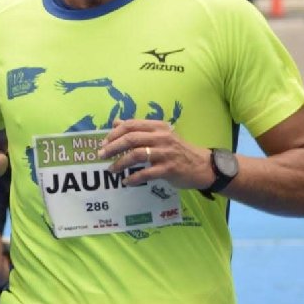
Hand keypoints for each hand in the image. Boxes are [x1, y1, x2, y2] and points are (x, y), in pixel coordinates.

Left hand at [98, 118, 212, 189]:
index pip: (131, 125)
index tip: (103, 142)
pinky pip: (146, 173)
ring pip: (137, 155)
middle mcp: (161, 137)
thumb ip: (139, 129)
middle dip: (113, 147)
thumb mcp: (160, 135)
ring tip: (111, 170)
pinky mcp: (169, 169)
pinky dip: (134, 178)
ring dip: (120, 163)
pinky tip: (126, 182)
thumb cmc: (178, 150)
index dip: (114, 133)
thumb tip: (116, 122)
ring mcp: (165, 153)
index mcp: (158, 127)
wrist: (202, 165)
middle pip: (131, 138)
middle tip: (101, 155)